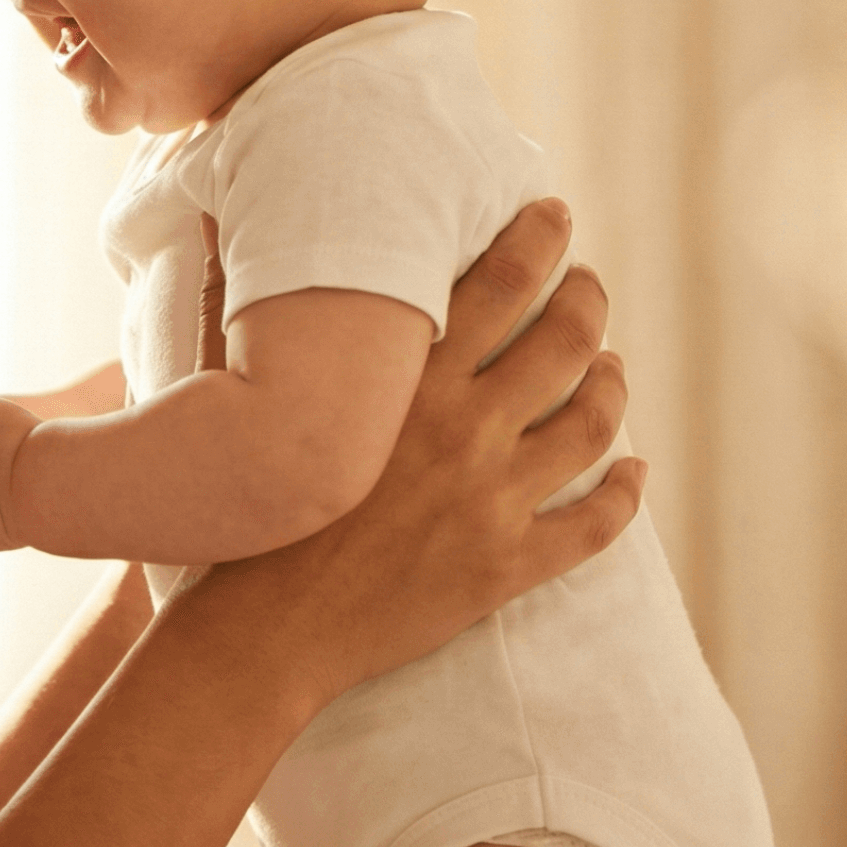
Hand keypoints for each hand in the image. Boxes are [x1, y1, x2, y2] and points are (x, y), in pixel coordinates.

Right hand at [177, 198, 643, 692]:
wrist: (264, 630)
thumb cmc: (251, 507)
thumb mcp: (246, 390)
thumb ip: (252, 306)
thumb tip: (212, 217)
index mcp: (409, 381)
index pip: (500, 282)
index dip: (538, 239)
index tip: (554, 216)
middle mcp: (462, 431)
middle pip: (564, 342)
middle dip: (588, 300)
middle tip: (589, 286)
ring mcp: (492, 501)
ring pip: (592, 423)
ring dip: (612, 385)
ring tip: (611, 367)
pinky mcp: (506, 567)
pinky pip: (595, 525)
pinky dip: (625, 493)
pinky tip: (634, 472)